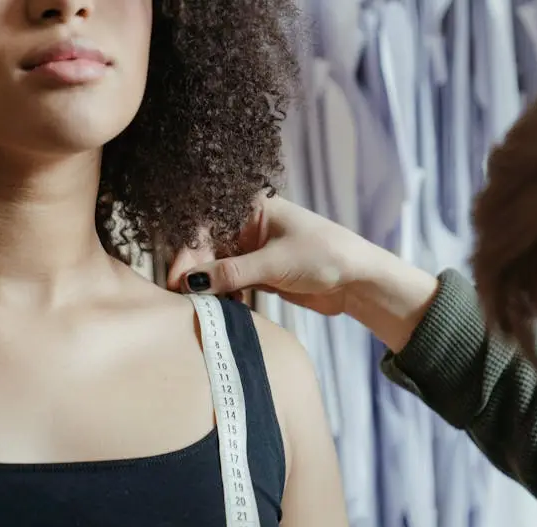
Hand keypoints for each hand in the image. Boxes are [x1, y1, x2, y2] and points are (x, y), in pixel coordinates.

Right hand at [167, 193, 439, 350]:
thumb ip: (232, 272)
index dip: (189, 250)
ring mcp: (253, 251)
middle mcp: (248, 226)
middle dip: (196, 273)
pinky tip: (223, 309)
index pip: (206, 224)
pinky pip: (231, 284)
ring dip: (209, 287)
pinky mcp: (260, 274)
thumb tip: (191, 282)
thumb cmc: (324, 256)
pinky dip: (225, 296)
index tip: (178, 278)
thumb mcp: (275, 263)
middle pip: (207, 247)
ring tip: (200, 306)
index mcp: (251, 208)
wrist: (358, 281)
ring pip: (217, 268)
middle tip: (184, 298)